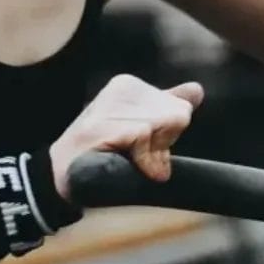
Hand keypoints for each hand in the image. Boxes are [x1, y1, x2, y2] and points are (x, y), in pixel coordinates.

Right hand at [50, 76, 203, 195]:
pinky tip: (123, 163)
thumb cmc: (106, 156)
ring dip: (151, 155)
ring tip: (126, 160)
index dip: (166, 137)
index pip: (180, 109)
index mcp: (129, 85)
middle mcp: (121, 88)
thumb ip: (169, 108)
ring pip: (165, 126)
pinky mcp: (104, 123)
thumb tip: (197, 90)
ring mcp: (112, 105)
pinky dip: (142, 159)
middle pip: (178, 116)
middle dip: (163, 145)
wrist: (66, 178)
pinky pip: (145, 137)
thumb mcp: (144, 131)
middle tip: (133, 156)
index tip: (140, 146)